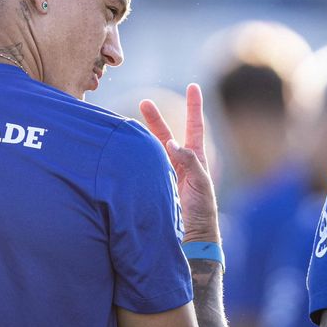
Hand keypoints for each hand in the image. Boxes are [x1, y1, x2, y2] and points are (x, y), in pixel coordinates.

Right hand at [140, 83, 219, 243]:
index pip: (194, 127)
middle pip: (165, 135)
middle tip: (144, 102)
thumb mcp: (201, 183)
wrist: (191, 239)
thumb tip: (170, 142)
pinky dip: (135, 157)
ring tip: (127, 125)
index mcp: (195, 160)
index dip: (194, 106)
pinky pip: (143, 167)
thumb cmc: (202, 212)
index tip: (193, 87)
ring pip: (151, 150)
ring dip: (141, 137)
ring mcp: (164, 175)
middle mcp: (179, 164)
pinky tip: (125, 151)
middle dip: (155, 119)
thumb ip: (189, 161)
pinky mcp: (153, 186)